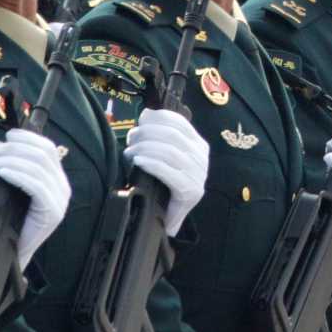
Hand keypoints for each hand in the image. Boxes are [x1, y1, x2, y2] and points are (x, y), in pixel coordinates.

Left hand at [0, 128, 70, 266]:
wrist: (14, 252)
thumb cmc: (11, 220)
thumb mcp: (12, 186)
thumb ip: (9, 166)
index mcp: (56, 178)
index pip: (48, 148)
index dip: (27, 138)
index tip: (7, 136)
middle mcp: (62, 187)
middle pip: (42, 155)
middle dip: (15, 148)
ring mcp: (60, 200)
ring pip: (38, 167)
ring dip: (11, 160)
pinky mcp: (52, 212)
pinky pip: (36, 185)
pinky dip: (17, 174)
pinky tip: (3, 173)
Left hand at [124, 108, 208, 234]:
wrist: (167, 218)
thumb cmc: (162, 184)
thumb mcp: (165, 156)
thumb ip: (159, 135)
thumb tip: (146, 112)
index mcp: (199, 146)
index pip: (180, 123)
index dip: (159, 117)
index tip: (141, 119)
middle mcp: (202, 159)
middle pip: (172, 136)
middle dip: (148, 133)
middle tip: (131, 139)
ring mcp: (198, 176)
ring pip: (170, 152)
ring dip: (145, 148)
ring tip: (130, 152)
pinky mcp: (190, 191)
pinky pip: (168, 172)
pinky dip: (151, 163)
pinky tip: (138, 162)